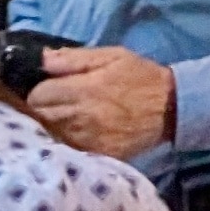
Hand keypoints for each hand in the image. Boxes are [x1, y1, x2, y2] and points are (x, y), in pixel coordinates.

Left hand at [28, 46, 171, 161]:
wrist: (171, 107)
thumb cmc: (141, 76)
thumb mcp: (114, 56)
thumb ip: (76, 57)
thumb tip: (43, 59)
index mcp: (84, 89)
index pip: (38, 96)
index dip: (44, 90)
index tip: (54, 88)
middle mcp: (80, 116)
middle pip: (40, 116)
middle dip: (47, 107)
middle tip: (63, 102)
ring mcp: (86, 139)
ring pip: (51, 133)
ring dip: (57, 124)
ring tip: (74, 116)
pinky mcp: (94, 154)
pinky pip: (67, 149)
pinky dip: (70, 140)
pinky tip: (84, 131)